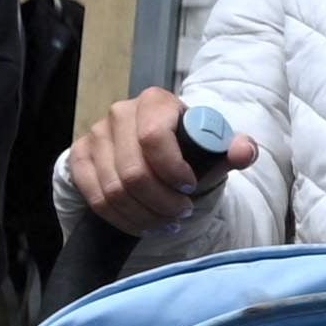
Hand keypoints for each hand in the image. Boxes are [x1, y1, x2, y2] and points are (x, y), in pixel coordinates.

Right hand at [72, 89, 250, 236]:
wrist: (156, 152)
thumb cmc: (189, 148)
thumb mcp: (214, 148)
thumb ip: (235, 150)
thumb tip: (244, 151)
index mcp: (155, 102)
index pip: (154, 137)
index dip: (172, 169)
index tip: (189, 188)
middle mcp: (120, 113)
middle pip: (133, 172)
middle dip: (161, 202)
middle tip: (181, 214)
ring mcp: (96, 135)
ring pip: (114, 190)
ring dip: (144, 215)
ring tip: (166, 222)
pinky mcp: (80, 157)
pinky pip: (95, 198)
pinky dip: (122, 219)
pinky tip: (143, 224)